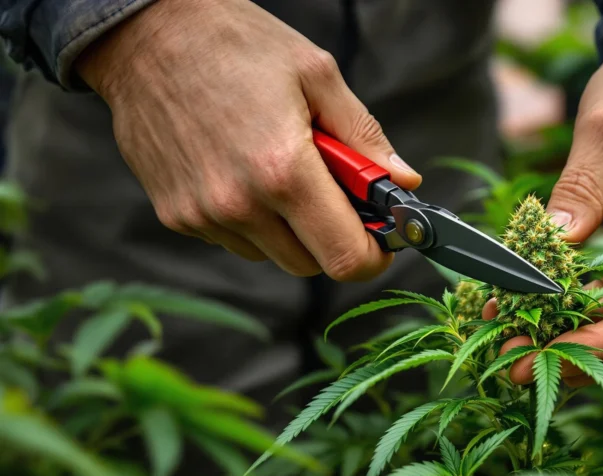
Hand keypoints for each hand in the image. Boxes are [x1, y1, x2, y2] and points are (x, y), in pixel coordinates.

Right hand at [76, 0, 420, 279]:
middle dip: (333, 238)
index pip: (344, 257)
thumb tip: (405, 183)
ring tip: (280, 170)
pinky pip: (233, 239)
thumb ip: (365, 137)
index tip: (382, 238)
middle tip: (335, 194)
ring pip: (271, 254)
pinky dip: (250, 220)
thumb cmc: (236, 44)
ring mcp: (202, 214)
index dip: (373, 256)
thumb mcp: (317, 75)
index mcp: (284, 170)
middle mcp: (240, 203)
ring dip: (290, 229)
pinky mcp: (175, 216)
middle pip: (310, 265)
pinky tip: (243, 171)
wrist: (145, 32)